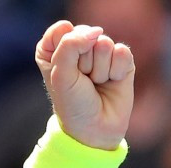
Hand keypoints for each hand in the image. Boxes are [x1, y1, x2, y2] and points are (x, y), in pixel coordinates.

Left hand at [35, 21, 134, 149]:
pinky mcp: (121, 60)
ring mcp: (101, 54)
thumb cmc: (72, 104)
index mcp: (54, 51)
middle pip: (85, 35)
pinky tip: (111, 82)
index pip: (61, 30)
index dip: (64, 49)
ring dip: (99, 69)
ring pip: (104, 43)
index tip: (64, 71)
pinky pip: (122, 52)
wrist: (95, 129)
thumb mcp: (61, 75)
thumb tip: (96, 31)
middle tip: (82, 81)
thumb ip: (70, 46)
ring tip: (96, 83)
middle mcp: (78, 50)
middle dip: (83, 61)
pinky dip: (116, 70)